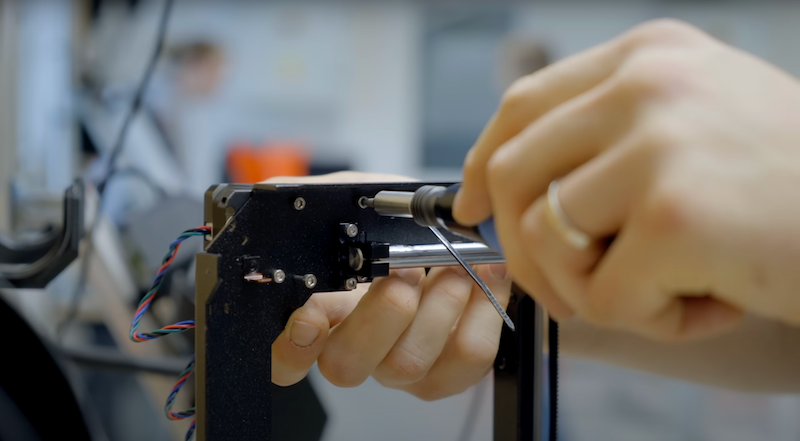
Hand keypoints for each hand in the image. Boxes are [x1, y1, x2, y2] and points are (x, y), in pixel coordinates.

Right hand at [265, 172, 511, 399]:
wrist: (448, 232)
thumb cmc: (389, 223)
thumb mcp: (346, 198)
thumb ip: (309, 201)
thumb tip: (285, 200)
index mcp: (318, 313)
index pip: (285, 356)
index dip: (293, 346)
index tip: (311, 317)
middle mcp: (354, 349)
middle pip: (346, 365)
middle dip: (382, 313)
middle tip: (406, 268)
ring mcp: (398, 367)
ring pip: (408, 363)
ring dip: (438, 304)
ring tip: (456, 263)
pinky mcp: (449, 370)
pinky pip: (467, 357)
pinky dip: (483, 310)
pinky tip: (484, 275)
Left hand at [454, 19, 799, 340]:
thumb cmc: (794, 186)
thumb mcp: (697, 127)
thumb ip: (607, 145)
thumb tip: (514, 195)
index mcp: (647, 58)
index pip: (521, 107)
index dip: (480, 164)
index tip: (470, 206)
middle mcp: (647, 86)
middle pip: (512, 174)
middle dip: (525, 248)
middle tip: (569, 287)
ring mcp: (659, 146)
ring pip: (546, 240)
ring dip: (591, 289)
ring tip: (664, 292)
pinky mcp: (677, 215)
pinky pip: (604, 296)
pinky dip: (649, 320)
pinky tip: (709, 305)